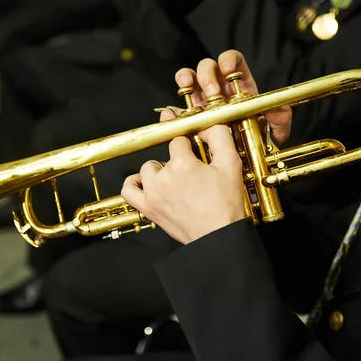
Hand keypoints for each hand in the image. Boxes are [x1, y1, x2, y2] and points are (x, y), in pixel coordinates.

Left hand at [120, 50, 292, 244]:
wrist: (218, 238)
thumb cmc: (226, 205)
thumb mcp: (231, 165)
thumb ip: (219, 137)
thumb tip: (206, 123)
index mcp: (183, 164)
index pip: (178, 139)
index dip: (189, 142)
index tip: (195, 148)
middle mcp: (163, 177)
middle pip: (164, 154)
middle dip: (179, 159)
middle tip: (194, 172)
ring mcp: (152, 194)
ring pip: (148, 168)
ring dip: (160, 171)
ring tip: (177, 181)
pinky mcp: (147, 208)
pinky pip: (128, 190)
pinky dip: (134, 183)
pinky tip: (147, 183)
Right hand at [174, 50, 291, 145]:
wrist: (244, 165)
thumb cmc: (261, 145)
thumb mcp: (276, 134)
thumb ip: (281, 120)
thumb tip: (278, 110)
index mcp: (240, 87)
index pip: (233, 62)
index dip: (228, 59)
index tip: (227, 69)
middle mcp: (220, 91)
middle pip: (209, 67)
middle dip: (207, 74)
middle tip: (210, 91)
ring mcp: (203, 103)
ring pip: (189, 81)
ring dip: (186, 78)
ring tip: (186, 87)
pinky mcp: (190, 120)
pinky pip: (177, 110)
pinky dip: (172, 110)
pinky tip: (172, 113)